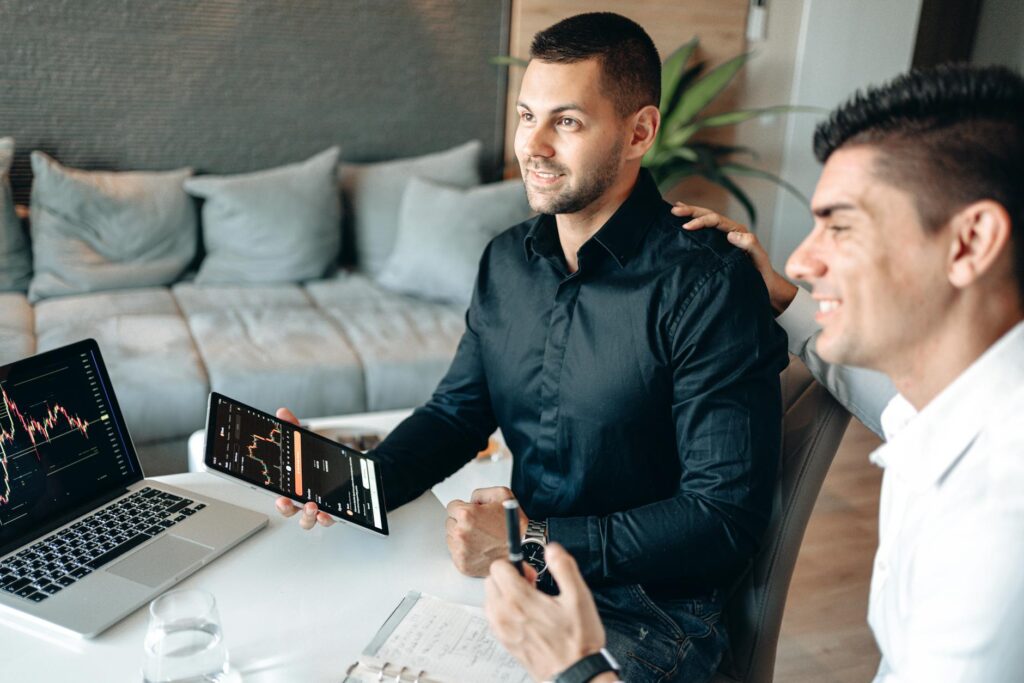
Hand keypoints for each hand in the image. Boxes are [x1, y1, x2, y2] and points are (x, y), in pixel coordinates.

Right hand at [272, 407, 334, 529]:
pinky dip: (327, 519)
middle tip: (285, 501)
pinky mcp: (334, 510)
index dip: (274, 495)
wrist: (351, 468)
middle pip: (288, 509)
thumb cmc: (322, 460)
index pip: (278, 492)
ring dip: (307, 516)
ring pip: (307, 520)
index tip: (275, 494)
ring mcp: (317, 507)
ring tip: (312, 506)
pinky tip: (328, 513)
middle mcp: (301, 499)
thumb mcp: (308, 442)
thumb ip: (295, 428)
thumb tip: (283, 412)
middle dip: (285, 507)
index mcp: (292, 485)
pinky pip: (328, 520)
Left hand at [445, 486, 525, 576]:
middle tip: (478, 526)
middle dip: (461, 522)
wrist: (523, 550)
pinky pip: (455, 553)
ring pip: (451, 538)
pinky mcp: (462, 564)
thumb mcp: (503, 495)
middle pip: (450, 522)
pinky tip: (478, 548)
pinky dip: (464, 551)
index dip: (464, 508)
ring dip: (461, 537)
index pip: (451, 507)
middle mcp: (461, 533)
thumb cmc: (514, 526)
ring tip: (480, 538)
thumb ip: (481, 493)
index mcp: (467, 515)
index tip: (472, 514)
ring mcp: (461, 550)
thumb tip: (470, 500)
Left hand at [485, 543, 606, 681]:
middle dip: (509, 578)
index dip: (516, 564)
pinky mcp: (504, 642)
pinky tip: (526, 617)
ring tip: (530, 602)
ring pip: (490, 599)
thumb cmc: (577, 642)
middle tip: (532, 586)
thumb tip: (553, 550)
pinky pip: (494, 618)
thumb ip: (564, 567)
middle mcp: (505, 615)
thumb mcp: (579, 597)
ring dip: (505, 594)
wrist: (576, 675)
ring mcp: (502, 631)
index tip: (532, 573)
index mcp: (520, 600)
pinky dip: (504, 611)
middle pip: (491, 581)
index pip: (498, 567)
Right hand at [673, 202, 797, 314]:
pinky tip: (682, 223)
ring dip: (691, 214)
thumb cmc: (762, 273)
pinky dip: (694, 224)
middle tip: (674, 209)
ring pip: (706, 221)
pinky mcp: (718, 246)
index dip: (700, 221)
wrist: (764, 285)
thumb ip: (749, 244)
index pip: (716, 220)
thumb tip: (731, 235)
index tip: (686, 227)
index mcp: (738, 232)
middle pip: (709, 215)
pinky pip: (705, 232)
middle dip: (691, 211)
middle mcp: (730, 231)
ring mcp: (723, 238)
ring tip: (674, 209)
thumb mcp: (758, 258)